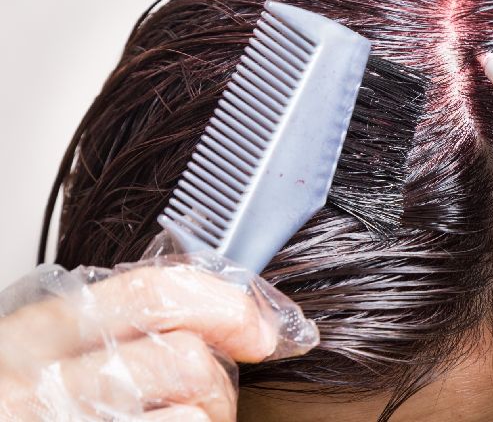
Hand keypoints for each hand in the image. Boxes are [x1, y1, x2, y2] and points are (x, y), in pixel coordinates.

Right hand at [0, 253, 317, 421]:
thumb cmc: (20, 401)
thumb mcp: (45, 349)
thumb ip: (112, 323)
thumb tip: (217, 309)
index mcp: (43, 329)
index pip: (154, 292)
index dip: (226, 305)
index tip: (259, 330)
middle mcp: (49, 381)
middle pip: (184, 359)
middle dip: (221, 381)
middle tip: (217, 396)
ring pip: (191, 416)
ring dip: (209, 419)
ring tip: (191, 420)